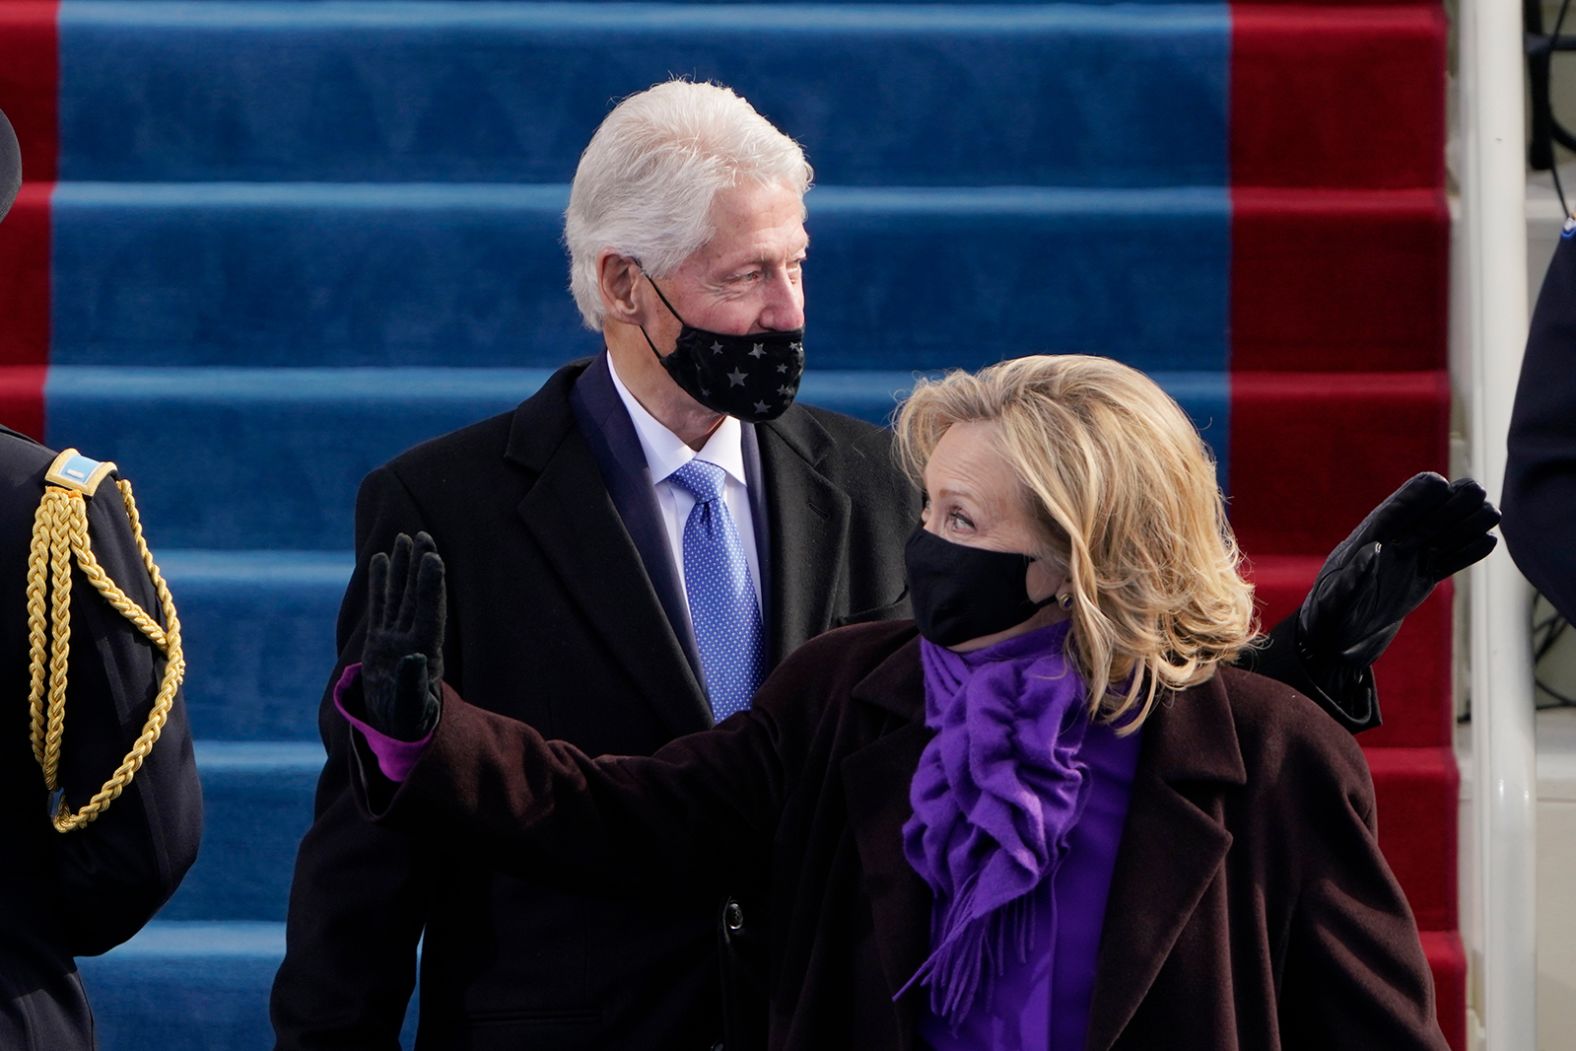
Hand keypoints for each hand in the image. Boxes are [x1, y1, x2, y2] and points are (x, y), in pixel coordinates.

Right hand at [362, 531, 445, 740]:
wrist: (395, 731)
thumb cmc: (407, 724)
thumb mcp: (410, 710)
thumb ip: (411, 686)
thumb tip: (414, 659)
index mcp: (425, 652)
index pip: (430, 612)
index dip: (432, 585)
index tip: (434, 558)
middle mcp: (413, 638)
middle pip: (417, 596)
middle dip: (421, 567)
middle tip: (424, 536)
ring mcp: (397, 636)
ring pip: (400, 594)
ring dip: (403, 567)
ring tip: (404, 537)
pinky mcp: (381, 639)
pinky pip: (382, 604)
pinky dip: (382, 582)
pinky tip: (381, 557)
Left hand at [1299, 473, 1499, 670]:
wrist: (1333, 646)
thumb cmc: (1325, 623)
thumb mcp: (1334, 603)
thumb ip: (1351, 580)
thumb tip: (1373, 550)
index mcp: (1360, 545)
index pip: (1390, 514)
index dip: (1412, 497)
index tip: (1437, 481)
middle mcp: (1385, 549)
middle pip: (1421, 520)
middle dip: (1447, 504)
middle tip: (1476, 489)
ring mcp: (1403, 564)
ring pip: (1439, 538)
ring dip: (1463, 525)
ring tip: (1491, 511)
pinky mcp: (1415, 582)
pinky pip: (1444, 563)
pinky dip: (1465, 554)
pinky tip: (1488, 541)